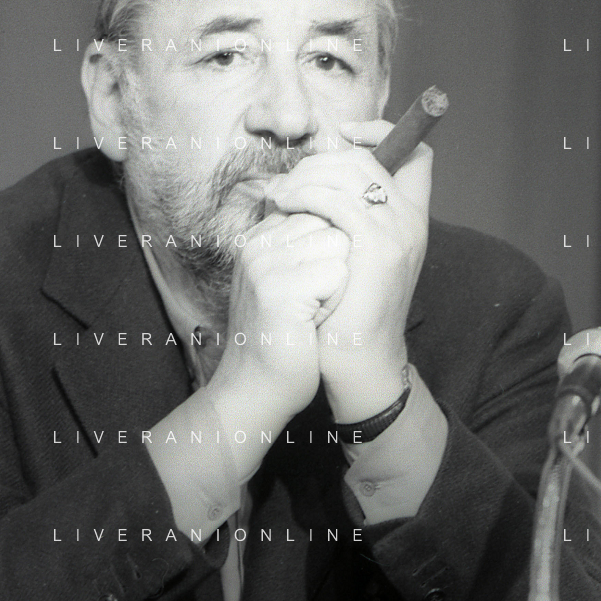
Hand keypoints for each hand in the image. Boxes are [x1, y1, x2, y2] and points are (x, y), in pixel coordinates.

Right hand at [204, 207, 350, 476]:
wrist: (255, 389)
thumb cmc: (281, 337)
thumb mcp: (286, 278)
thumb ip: (302, 244)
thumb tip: (345, 212)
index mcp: (257, 236)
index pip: (320, 212)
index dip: (327, 252)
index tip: (304, 287)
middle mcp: (255, 243)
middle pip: (332, 226)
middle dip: (335, 262)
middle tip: (309, 301)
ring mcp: (264, 264)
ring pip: (339, 245)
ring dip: (338, 281)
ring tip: (311, 309)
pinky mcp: (279, 288)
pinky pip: (339, 273)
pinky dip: (336, 300)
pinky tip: (312, 321)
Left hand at [263, 120, 431, 421]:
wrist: (359, 361)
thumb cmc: (346, 310)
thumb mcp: (352, 256)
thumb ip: (344, 219)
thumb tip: (310, 181)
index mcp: (412, 218)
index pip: (417, 156)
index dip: (382, 135)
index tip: (344, 136)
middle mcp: (411, 220)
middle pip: (368, 159)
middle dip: (322, 161)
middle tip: (291, 182)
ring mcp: (397, 232)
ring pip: (350, 172)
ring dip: (306, 177)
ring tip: (279, 195)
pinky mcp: (377, 248)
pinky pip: (336, 201)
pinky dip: (304, 195)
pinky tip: (283, 206)